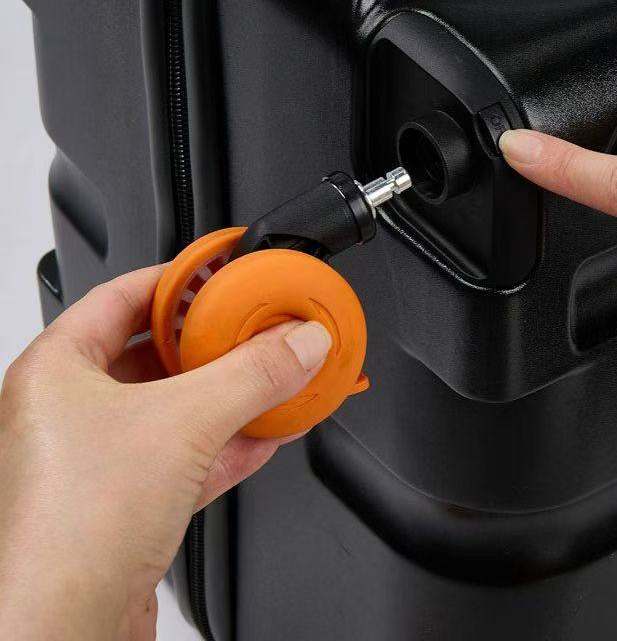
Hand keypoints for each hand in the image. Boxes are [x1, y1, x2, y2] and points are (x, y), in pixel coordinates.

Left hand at [0, 266, 331, 640]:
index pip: (124, 294)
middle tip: (257, 325)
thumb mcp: (183, 423)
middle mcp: (70, 410)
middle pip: (155, 351)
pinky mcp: (126, 500)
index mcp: (57, 369)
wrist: (62, 632)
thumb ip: (252, 375)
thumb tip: (299, 342)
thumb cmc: (71, 531)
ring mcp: (98, 457)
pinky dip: (229, 441)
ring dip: (231, 393)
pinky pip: (187, 452)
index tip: (222, 272)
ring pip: (177, 405)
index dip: (178, 278)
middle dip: (214, 341)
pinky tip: (268, 432)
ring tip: (277, 376)